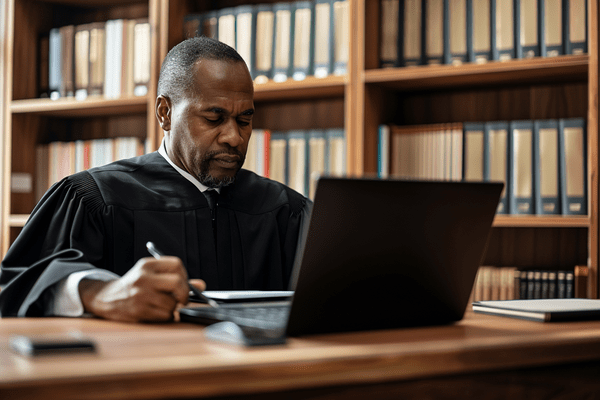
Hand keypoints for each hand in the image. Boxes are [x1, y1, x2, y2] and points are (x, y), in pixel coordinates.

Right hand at [79, 256, 205, 321]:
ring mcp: (141, 294)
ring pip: (173, 303)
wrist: (107, 298)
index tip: (182, 283)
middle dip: (184, 293)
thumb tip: (201, 285)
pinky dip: (166, 316)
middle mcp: (144, 278)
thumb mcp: (151, 275)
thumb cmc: (134, 286)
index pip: (176, 264)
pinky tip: (156, 311)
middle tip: (182, 299)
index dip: (184, 275)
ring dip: (173, 307)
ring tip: (162, 305)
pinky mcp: (140, 310)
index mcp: (147, 265)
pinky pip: (165, 315)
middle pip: (178, 283)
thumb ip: (175, 278)